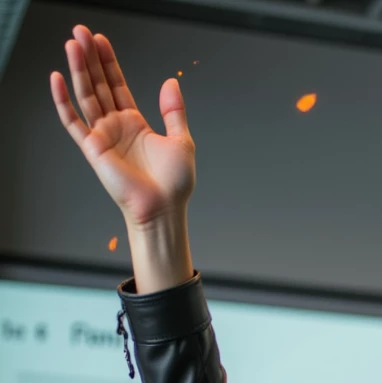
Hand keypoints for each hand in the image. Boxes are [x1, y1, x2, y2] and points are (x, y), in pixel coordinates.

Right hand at [51, 27, 193, 291]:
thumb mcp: (182, 140)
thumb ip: (174, 111)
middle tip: (81, 32)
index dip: (108, 62)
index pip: (117, 85)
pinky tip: (57, 79)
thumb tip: (171, 82)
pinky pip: (73, 122)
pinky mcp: (93, 149)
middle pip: (98, 84)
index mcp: (134, 123)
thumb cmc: (174, 184)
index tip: (101, 41)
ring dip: (79, 70)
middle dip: (90, 58)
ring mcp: (103, 136)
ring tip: (73, 44)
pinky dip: (63, 101)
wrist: (164, 209)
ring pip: (86, 95)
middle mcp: (116, 127)